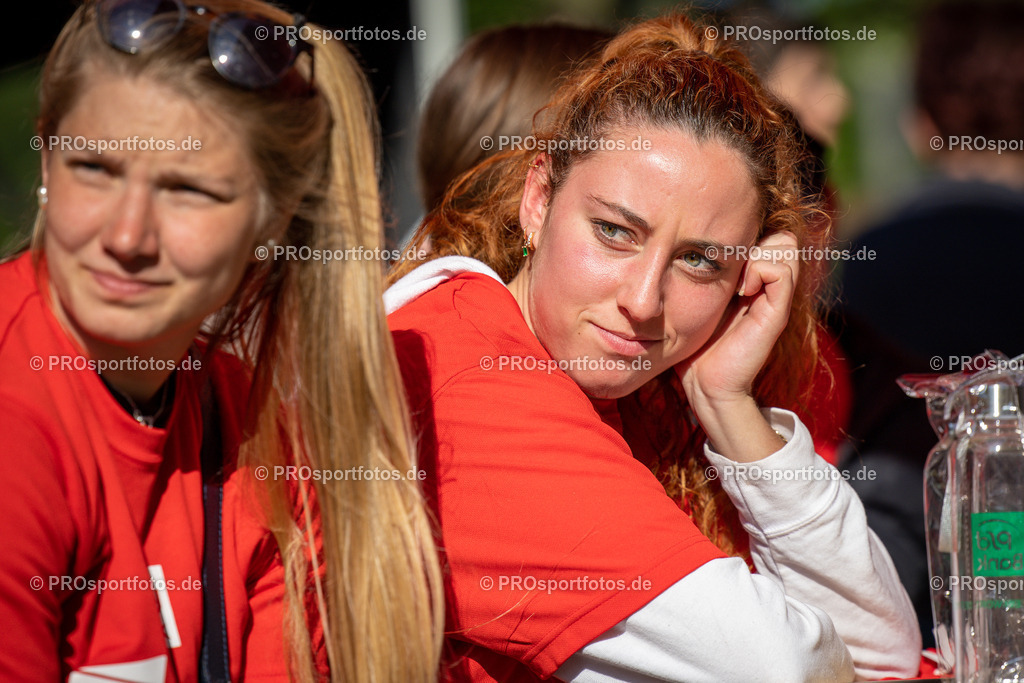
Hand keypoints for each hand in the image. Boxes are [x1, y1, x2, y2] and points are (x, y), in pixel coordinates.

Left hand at [676, 231, 798, 460]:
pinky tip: (741, 290)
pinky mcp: (777, 312)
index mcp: (754, 278)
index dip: (746, 233)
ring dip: (757, 253)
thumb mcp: (695, 299)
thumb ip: (701, 273)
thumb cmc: (694, 343)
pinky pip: (781, 270)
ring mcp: (776, 297)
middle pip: (781, 233)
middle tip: (729, 264)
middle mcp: (770, 284)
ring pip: (785, 244)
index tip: (716, 256)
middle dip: (754, 238)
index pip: (767, 231)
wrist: (704, 383)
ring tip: (736, 280)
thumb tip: (685, 241)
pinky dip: (761, 270)